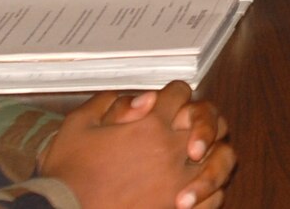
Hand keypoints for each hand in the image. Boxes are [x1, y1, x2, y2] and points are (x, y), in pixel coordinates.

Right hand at [43, 83, 237, 208]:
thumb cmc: (68, 174)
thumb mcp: (78, 125)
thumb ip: (109, 102)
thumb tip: (141, 99)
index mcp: (150, 123)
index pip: (180, 92)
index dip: (173, 94)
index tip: (166, 104)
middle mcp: (171, 148)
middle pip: (209, 118)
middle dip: (202, 117)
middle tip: (190, 127)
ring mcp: (179, 181)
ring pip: (222, 157)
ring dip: (214, 152)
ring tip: (199, 159)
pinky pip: (214, 197)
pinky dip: (212, 190)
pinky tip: (198, 190)